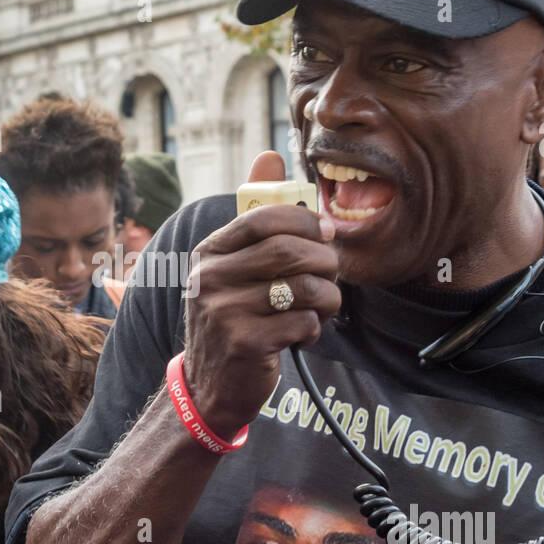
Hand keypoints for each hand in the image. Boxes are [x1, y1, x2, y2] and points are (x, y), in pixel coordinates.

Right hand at [183, 151, 339, 438]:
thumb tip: (270, 155)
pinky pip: (302, 323)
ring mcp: (224, 312)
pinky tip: (301, 335)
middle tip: (334, 275)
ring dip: (327, 299)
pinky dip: (314, 330)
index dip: (306, 221)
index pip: (265, 217)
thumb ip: (253, 215)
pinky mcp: (244, 344)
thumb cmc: (232, 318)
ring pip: (303, 288)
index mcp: (209, 253)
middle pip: (289, 251)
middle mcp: (209, 278)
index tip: (326, 235)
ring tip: (322, 308)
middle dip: (325, 262)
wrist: (209, 387)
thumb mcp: (232, 266)